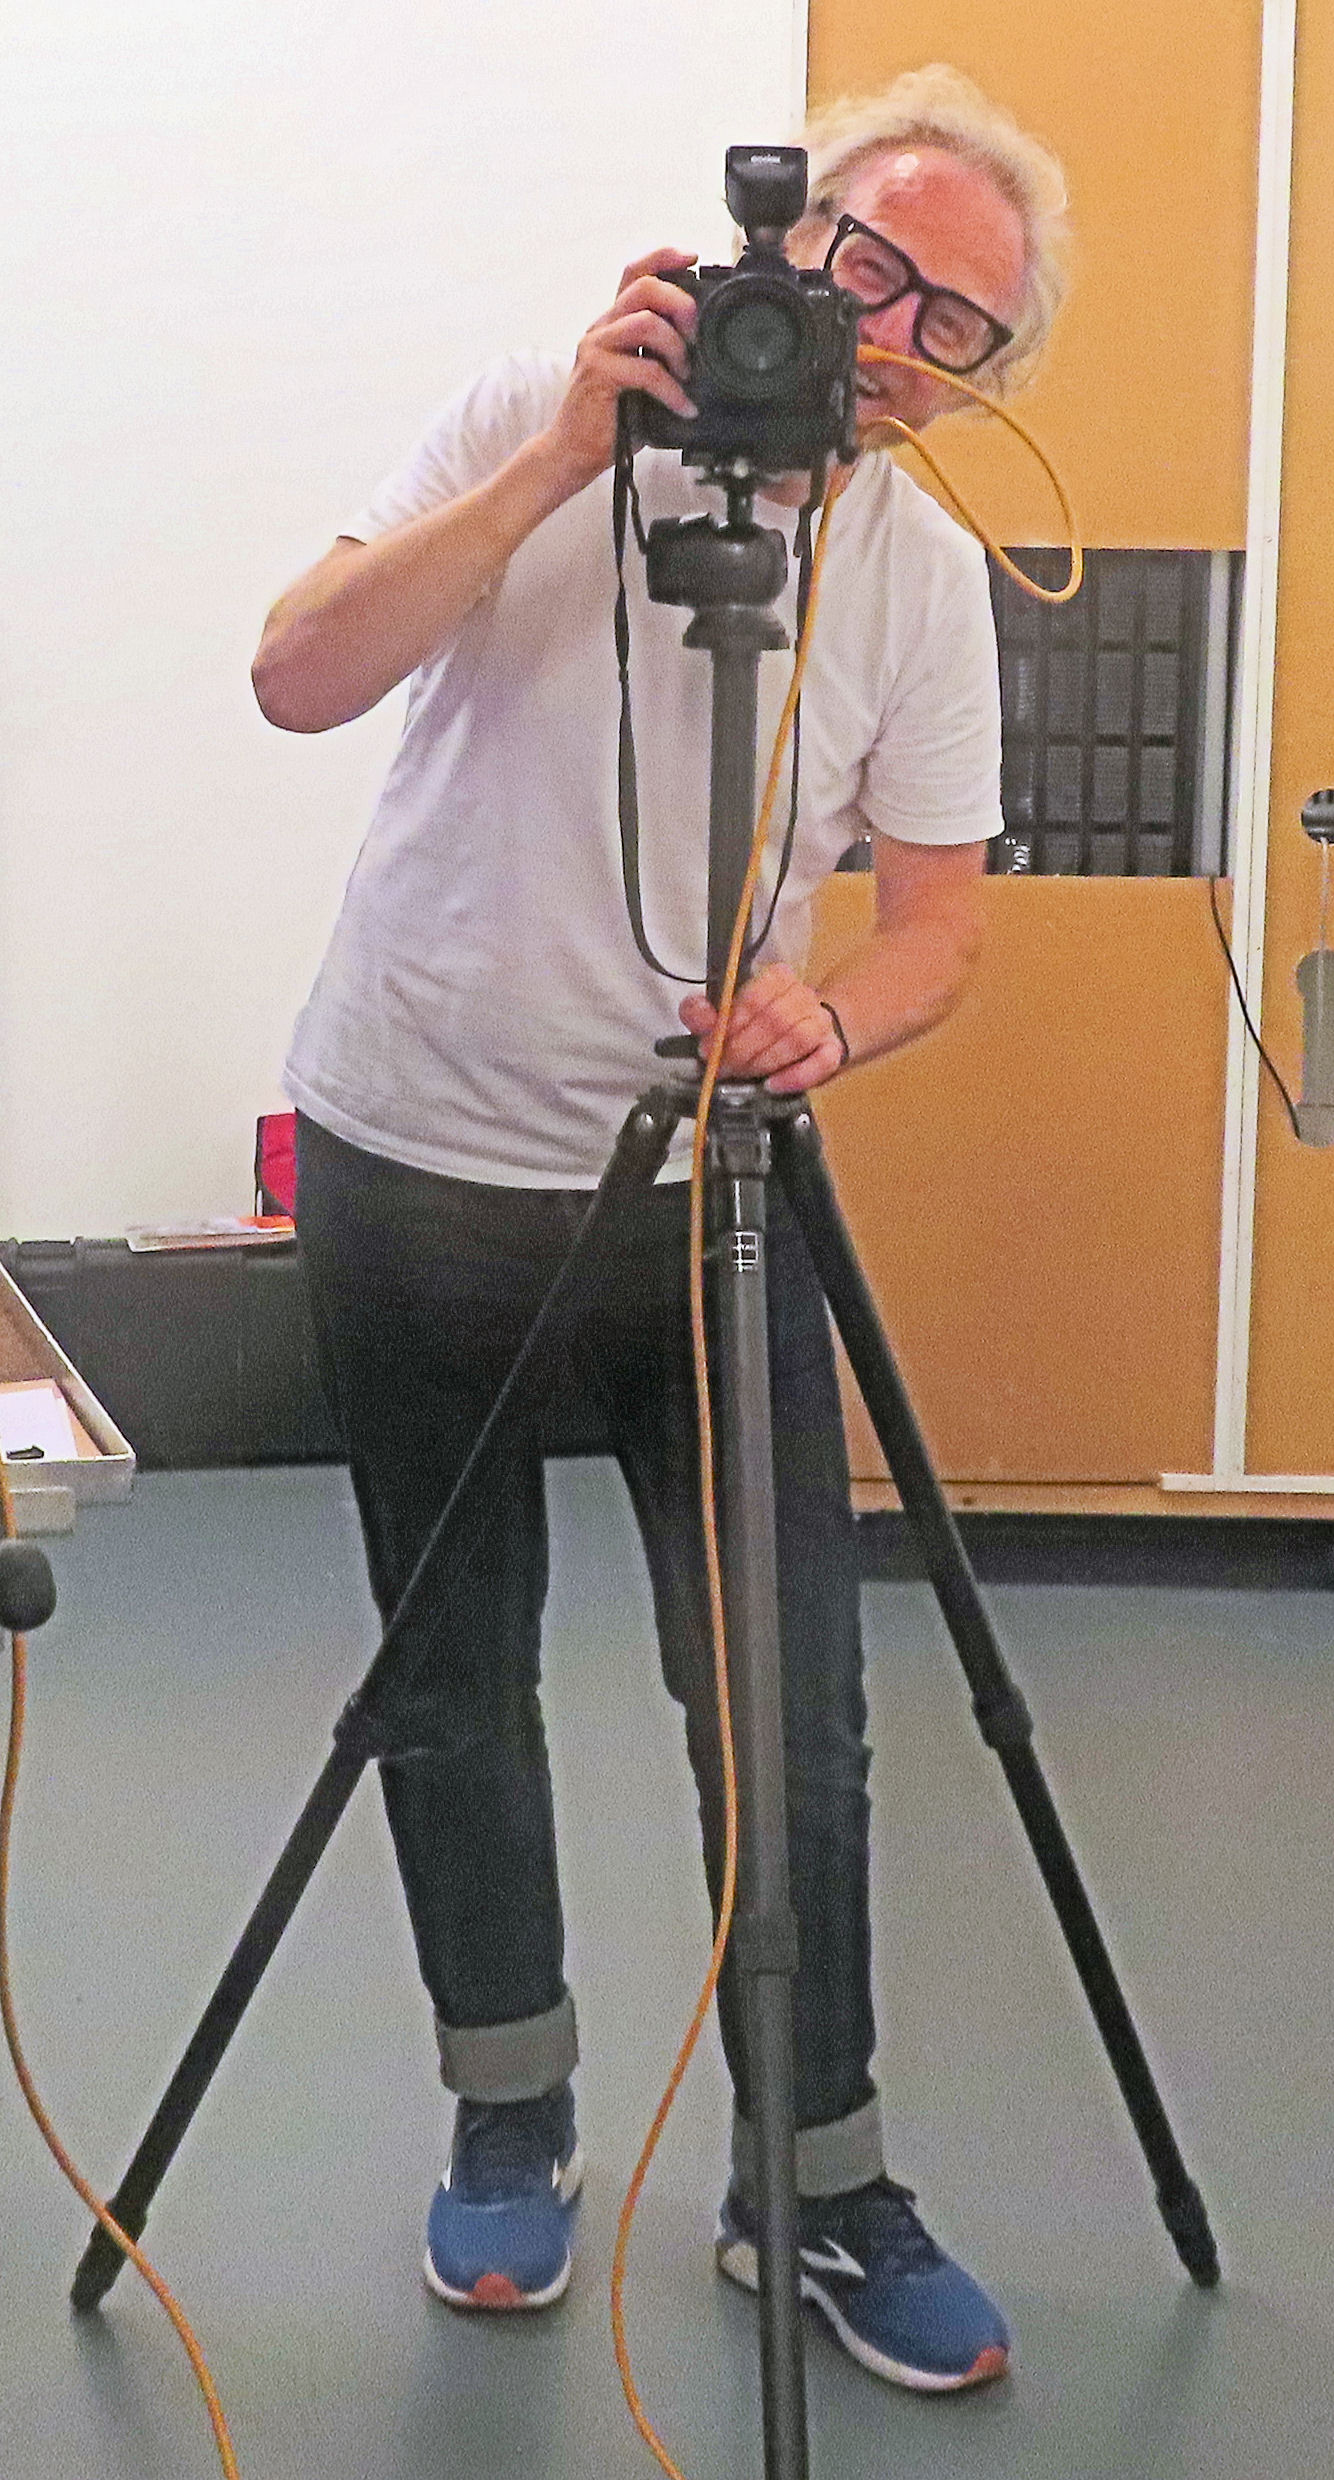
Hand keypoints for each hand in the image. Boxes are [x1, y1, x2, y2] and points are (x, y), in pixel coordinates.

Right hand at [541, 247, 698, 494]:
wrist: (572, 452)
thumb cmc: (609, 419)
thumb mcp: (640, 380)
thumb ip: (660, 357)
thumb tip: (702, 352)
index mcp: (613, 323)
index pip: (634, 273)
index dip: (663, 257)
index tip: (692, 258)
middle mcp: (602, 328)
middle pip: (644, 287)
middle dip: (680, 304)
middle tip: (695, 335)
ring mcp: (597, 348)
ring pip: (646, 322)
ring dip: (677, 348)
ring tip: (685, 375)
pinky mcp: (598, 373)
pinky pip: (646, 370)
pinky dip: (672, 390)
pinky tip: (682, 406)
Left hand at [679, 963, 848, 1093]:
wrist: (811, 1036)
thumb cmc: (764, 1027)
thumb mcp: (731, 1016)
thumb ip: (707, 1013)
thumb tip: (697, 1014)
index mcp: (777, 978)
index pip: (754, 997)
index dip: (728, 1025)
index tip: (708, 1048)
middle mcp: (804, 996)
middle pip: (774, 1019)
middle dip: (742, 1049)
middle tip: (724, 1068)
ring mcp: (822, 1023)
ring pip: (797, 1039)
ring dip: (765, 1062)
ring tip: (745, 1075)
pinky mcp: (835, 1050)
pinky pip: (822, 1062)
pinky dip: (796, 1076)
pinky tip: (773, 1085)